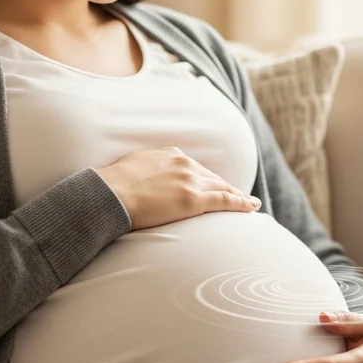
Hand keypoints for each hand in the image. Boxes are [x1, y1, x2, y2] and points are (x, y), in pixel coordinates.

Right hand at [96, 146, 260, 230]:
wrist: (109, 193)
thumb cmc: (112, 186)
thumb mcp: (133, 167)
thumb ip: (147, 170)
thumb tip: (144, 179)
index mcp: (170, 155)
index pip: (196, 168)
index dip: (208, 179)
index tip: (215, 185)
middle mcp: (184, 164)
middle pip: (212, 178)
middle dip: (226, 186)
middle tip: (239, 195)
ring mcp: (190, 181)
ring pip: (222, 188)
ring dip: (237, 195)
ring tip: (250, 203)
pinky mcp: (193, 200)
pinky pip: (225, 201)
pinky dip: (241, 203)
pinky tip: (252, 207)